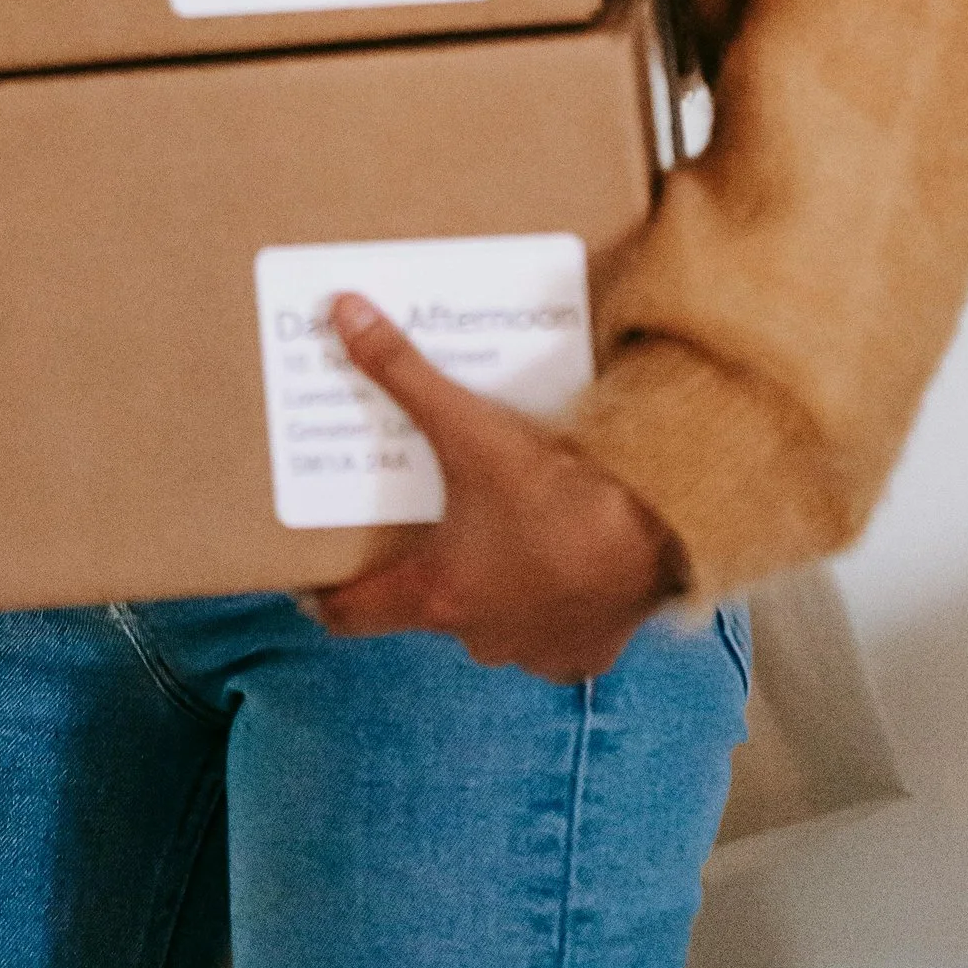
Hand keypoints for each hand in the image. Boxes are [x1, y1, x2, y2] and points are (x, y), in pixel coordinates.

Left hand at [304, 296, 681, 680]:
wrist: (659, 530)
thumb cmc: (555, 491)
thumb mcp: (469, 428)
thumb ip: (401, 373)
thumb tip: (342, 315)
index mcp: (438, 596)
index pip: (355, 614)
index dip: (327, 598)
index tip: (309, 586)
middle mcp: (481, 637)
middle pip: (432, 606)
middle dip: (428, 568)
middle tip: (429, 524)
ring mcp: (537, 652)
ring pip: (495, 621)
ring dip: (493, 586)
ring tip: (500, 533)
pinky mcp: (588, 651)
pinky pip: (554, 633)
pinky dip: (550, 604)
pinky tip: (560, 561)